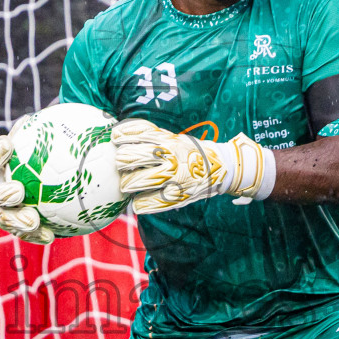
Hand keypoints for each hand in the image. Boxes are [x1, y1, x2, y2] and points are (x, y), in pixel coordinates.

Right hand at [0, 123, 54, 243]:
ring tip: (33, 221)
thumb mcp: (54, 143)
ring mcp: (3, 210)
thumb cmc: (53, 157)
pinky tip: (50, 236)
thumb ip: (55, 134)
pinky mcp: (16, 227)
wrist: (50, 183)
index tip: (8, 145)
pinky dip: (36, 235)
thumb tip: (72, 115)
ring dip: (18, 221)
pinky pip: (25, 234)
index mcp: (1, 166)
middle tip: (18, 191)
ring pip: (5, 218)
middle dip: (3, 193)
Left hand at [111, 120, 273, 213]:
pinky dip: (138, 204)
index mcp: (167, 140)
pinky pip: (145, 204)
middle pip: (127, 157)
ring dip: (127, 184)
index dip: (120, 135)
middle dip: (120, 162)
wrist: (223, 168)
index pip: (135, 133)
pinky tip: (138, 202)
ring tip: (129, 184)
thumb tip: (121, 134)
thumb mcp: (174, 138)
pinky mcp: (176, 197)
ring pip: (133, 182)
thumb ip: (152, 137)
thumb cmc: (192, 152)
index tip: (116, 138)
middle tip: (122, 165)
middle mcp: (168, 157)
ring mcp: (172, 178)